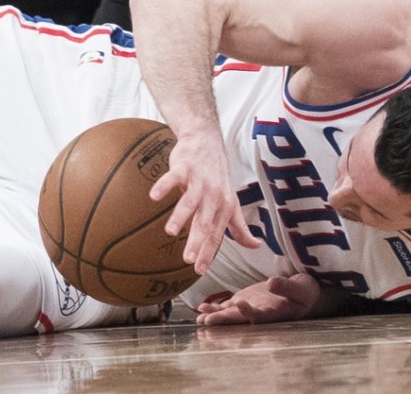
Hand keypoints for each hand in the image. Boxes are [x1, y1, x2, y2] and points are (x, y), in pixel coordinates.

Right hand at [149, 131, 259, 275]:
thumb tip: (256, 246)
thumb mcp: (232, 202)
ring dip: (180, 216)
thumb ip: (240, 227)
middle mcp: (213, 195)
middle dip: (197, 241)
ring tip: (170, 232)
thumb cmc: (217, 175)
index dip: (209, 253)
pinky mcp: (184, 167)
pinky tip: (154, 196)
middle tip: (188, 259)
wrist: (206, 141)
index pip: (216, 234)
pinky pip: (173, 177)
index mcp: (223, 207)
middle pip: (204, 221)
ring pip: (189, 201)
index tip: (199, 270)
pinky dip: (164, 186)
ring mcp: (198, 180)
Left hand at [196, 274, 320, 325]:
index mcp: (275, 314)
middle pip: (239, 319)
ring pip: (230, 315)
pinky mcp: (244, 301)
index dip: (249, 312)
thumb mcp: (301, 289)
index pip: (260, 316)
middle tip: (208, 321)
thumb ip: (287, 287)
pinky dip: (215, 308)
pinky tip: (201, 308)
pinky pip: (227, 307)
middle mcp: (259, 314)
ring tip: (200, 318)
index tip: (240, 303)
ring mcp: (250, 308)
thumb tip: (271, 283)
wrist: (302, 293)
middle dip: (223, 320)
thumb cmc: (305, 292)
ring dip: (215, 316)